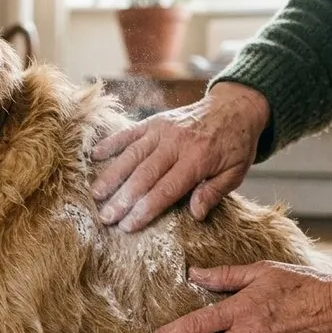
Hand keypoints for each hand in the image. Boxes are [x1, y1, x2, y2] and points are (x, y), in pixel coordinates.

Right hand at [90, 81, 269, 231]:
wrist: (235, 107)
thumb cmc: (235, 145)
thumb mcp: (236, 172)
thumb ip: (214, 192)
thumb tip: (195, 214)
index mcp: (198, 159)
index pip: (166, 189)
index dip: (145, 209)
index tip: (128, 225)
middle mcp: (177, 143)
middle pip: (144, 175)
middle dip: (123, 198)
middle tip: (106, 217)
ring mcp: (163, 130)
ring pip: (132, 155)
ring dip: (112, 175)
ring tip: (96, 194)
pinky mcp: (155, 121)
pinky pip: (130, 132)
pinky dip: (112, 143)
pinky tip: (95, 155)